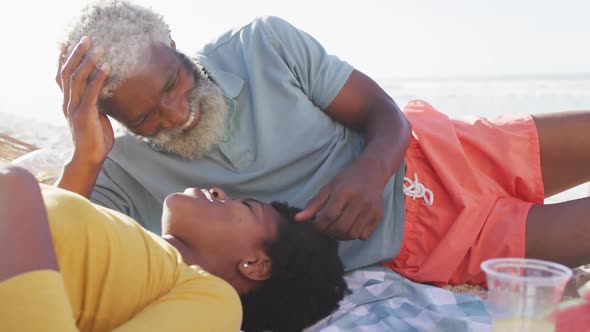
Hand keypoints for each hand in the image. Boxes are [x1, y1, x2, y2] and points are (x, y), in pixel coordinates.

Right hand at [56, 36, 112, 165]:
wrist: (90, 158)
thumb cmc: (95, 139)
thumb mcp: (95, 116)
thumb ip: (96, 103)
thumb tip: (104, 92)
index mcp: (68, 103)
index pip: (61, 77)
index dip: (63, 60)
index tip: (67, 43)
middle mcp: (68, 103)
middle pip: (67, 72)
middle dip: (76, 53)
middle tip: (87, 38)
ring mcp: (74, 108)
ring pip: (77, 78)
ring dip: (88, 61)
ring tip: (99, 48)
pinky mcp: (85, 114)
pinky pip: (91, 91)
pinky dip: (99, 77)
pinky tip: (107, 67)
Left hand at [295, 157, 386, 239]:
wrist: (372, 171)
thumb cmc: (347, 179)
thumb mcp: (328, 187)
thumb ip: (314, 204)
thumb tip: (298, 219)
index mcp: (344, 192)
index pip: (328, 217)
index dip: (318, 225)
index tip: (315, 225)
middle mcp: (359, 202)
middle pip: (340, 228)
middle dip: (329, 232)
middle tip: (325, 228)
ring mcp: (371, 210)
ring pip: (352, 235)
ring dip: (340, 236)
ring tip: (336, 228)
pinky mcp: (378, 216)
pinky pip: (364, 236)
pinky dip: (354, 235)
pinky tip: (350, 226)